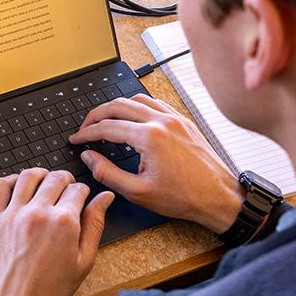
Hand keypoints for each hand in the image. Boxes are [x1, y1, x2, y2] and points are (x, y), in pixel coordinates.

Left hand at [0, 169, 114, 295]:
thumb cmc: (48, 292)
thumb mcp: (83, 262)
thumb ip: (94, 225)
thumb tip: (104, 200)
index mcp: (64, 222)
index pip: (77, 189)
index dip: (82, 191)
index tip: (80, 197)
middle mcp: (38, 213)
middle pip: (54, 178)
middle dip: (64, 180)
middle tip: (64, 188)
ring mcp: (13, 214)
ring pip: (27, 176)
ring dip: (39, 175)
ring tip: (43, 183)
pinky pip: (0, 186)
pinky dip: (10, 180)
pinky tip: (17, 187)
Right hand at [69, 94, 242, 233]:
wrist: (218, 196)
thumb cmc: (184, 196)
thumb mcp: (137, 191)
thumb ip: (107, 172)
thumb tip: (89, 157)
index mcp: (149, 137)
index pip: (107, 127)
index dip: (86, 133)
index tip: (76, 139)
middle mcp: (162, 121)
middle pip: (118, 105)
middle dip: (96, 115)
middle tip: (85, 127)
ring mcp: (174, 118)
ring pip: (136, 99)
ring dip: (116, 107)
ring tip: (105, 121)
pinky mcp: (183, 121)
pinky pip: (155, 103)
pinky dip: (137, 106)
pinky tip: (132, 118)